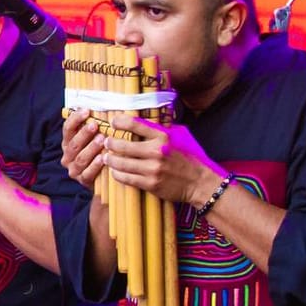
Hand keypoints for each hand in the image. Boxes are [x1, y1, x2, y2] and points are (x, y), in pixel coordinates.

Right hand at [60, 109, 104, 189]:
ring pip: (80, 158)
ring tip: (102, 140)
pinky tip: (103, 159)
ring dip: (91, 148)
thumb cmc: (96, 153)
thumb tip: (99, 106)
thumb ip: (91, 127)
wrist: (98, 179)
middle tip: (95, 125)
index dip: (75, 119)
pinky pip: (88, 173)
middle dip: (84, 134)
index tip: (86, 110)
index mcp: (67, 143)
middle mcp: (67, 156)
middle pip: (73, 144)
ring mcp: (74, 170)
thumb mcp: (90, 139)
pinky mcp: (82, 181)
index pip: (67, 129)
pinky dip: (95, 166)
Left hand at [99, 116, 225, 206]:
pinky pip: (126, 178)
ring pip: (121, 163)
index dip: (120, 122)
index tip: (113, 122)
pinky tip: (115, 171)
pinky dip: (117, 174)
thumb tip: (146, 121)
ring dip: (110, 160)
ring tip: (106, 157)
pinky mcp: (150, 184)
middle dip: (110, 143)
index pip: (135, 125)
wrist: (200, 182)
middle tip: (106, 142)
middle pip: (123, 145)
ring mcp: (152, 169)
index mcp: (164, 136)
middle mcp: (157, 151)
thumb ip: (163, 129)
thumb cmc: (190, 158)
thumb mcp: (181, 136)